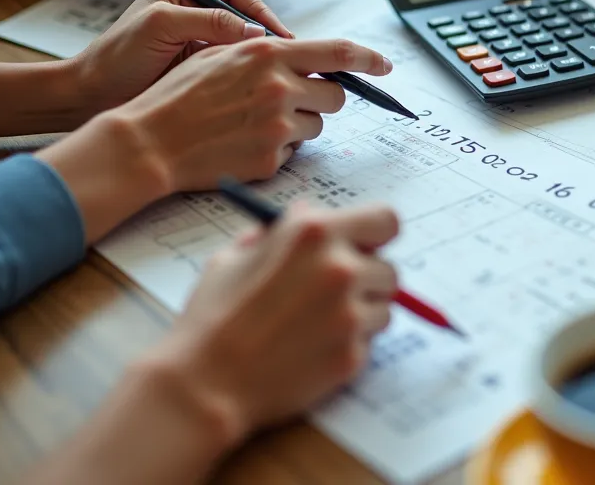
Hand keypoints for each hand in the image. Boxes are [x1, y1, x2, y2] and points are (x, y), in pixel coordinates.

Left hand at [70, 0, 291, 116]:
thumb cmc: (117, 56)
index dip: (260, 10)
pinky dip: (248, 72)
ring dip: (260, 55)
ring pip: (244, 41)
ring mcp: (200, 40)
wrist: (91, 96)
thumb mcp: (160, 26)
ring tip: (275, 72)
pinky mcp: (201, 67)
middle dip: (267, 33)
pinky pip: (234, 64)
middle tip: (287, 56)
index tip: (277, 35)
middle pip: (246, 14)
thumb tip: (256, 31)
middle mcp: (196, 11)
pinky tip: (256, 85)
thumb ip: (207, 20)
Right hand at [107, 32, 392, 192]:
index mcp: (266, 53)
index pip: (337, 51)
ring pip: (316, 126)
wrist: (148, 141)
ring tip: (252, 124)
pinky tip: (242, 145)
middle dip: (321, 98)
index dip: (369, 57)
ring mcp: (277, 125)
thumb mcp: (219, 55)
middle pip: (336, 94)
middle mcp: (278, 86)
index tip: (385, 65)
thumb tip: (304, 54)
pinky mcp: (271, 159)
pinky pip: (294, 153)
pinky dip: (277, 151)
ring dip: (297, 126)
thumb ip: (265, 52)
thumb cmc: (177, 96)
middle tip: (288, 102)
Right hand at [150, 203, 398, 435]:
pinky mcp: (353, 355)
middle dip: (367, 279)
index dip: (376, 235)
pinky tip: (313, 348)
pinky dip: (349, 344)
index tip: (365, 246)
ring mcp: (350, 314)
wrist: (205, 382)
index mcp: (313, 233)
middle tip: (336, 293)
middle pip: (389, 268)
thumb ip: (279, 231)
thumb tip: (305, 211)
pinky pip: (368, 341)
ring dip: (362, 312)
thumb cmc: (213, 316)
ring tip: (319, 323)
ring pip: (383, 307)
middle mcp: (340, 268)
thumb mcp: (235, 256)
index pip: (385, 220)